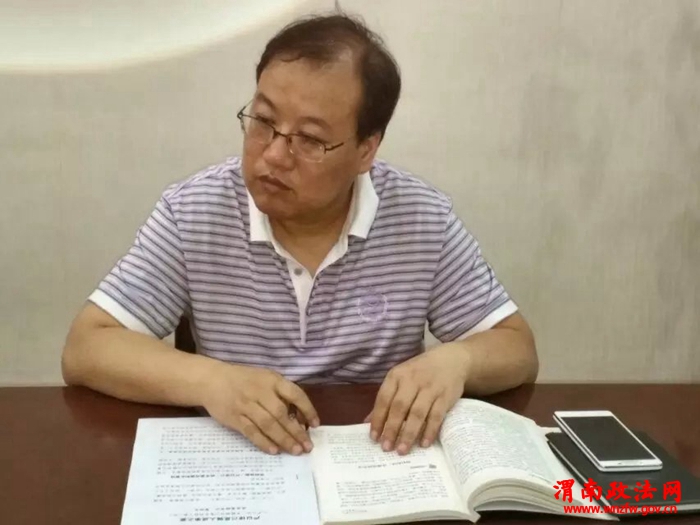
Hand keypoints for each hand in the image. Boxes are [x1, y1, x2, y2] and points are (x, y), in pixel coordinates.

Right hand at [199, 362, 319, 454]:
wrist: (212, 380)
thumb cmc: (243, 380)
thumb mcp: (264, 378)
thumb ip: (280, 393)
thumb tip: (300, 417)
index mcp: (271, 380)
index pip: (295, 394)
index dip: (307, 409)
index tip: (316, 425)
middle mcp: (260, 392)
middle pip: (281, 414)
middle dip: (296, 431)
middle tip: (308, 446)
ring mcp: (246, 405)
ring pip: (268, 424)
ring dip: (283, 439)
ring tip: (295, 451)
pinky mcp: (234, 418)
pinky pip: (251, 432)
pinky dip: (263, 442)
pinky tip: (274, 451)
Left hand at [367, 343, 468, 454]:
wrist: (451, 360)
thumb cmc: (420, 372)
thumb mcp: (400, 378)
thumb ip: (386, 399)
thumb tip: (369, 422)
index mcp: (397, 375)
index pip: (383, 399)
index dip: (378, 419)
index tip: (374, 438)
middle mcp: (412, 380)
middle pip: (399, 407)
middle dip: (392, 429)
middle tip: (386, 448)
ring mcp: (430, 388)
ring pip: (417, 413)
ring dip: (409, 433)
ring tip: (402, 450)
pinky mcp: (445, 396)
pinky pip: (436, 416)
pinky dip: (430, 431)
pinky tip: (424, 444)